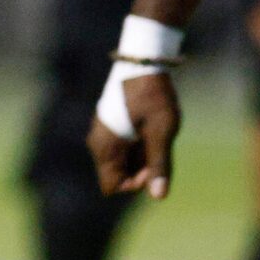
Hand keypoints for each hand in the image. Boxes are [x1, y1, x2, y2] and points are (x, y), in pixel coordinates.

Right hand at [89, 64, 182, 200]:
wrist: (143, 62)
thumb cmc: (152, 97)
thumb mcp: (161, 133)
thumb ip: (159, 166)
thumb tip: (159, 197)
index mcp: (104, 147)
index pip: (112, 186)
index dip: (135, 183)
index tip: (153, 165)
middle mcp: (98, 142)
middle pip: (117, 174)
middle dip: (140, 170)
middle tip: (159, 149)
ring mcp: (103, 132)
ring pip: (121, 161)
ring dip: (141, 157)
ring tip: (156, 136)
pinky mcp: (110, 124)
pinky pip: (121, 147)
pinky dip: (137, 145)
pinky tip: (150, 128)